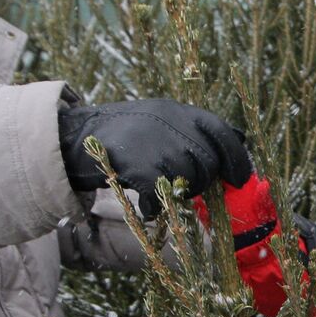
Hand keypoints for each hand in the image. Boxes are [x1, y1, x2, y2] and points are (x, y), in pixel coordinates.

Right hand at [59, 99, 251, 216]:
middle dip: (202, 180)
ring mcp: (155, 144)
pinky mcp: (139, 166)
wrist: (74, 136)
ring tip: (159, 190)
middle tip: (184, 186)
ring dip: (177, 193)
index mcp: (178, 111)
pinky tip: (146, 205)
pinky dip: (155, 206)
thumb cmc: (123, 134)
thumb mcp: (161, 119)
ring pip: (188, 179)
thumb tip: (241, 138)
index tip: (241, 178)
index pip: (221, 131)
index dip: (236, 157)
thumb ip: (195, 129)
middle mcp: (171, 123)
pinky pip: (162, 195)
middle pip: (207, 162)